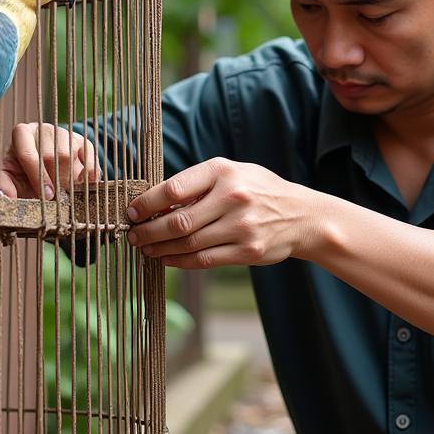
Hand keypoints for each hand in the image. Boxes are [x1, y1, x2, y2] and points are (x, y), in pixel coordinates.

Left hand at [0, 122, 100, 198]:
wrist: (47, 174)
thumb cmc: (23, 176)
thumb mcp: (9, 179)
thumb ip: (2, 184)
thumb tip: (6, 195)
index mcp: (22, 134)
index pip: (27, 151)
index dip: (36, 176)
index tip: (46, 196)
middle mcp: (43, 129)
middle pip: (50, 154)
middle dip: (53, 180)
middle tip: (54, 197)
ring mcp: (65, 133)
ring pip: (69, 155)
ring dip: (68, 179)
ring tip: (63, 190)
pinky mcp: (83, 143)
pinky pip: (90, 157)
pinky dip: (88, 174)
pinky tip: (82, 183)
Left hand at [126, 158, 315, 268]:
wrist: (302, 215)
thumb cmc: (257, 191)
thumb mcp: (232, 173)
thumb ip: (197, 185)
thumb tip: (154, 205)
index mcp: (223, 171)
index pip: (174, 189)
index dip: (146, 203)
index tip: (132, 212)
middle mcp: (233, 197)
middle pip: (178, 221)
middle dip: (148, 231)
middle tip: (133, 236)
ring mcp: (242, 227)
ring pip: (188, 244)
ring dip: (160, 249)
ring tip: (145, 249)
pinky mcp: (248, 251)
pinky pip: (204, 260)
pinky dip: (179, 262)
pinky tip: (166, 259)